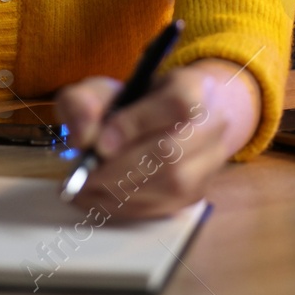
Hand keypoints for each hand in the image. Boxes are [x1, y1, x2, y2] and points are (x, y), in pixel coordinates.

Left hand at [54, 58, 260, 218]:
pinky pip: (165, 207)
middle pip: (173, 153)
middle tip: (83, 175)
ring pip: (171, 185)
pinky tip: (98, 199)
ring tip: (84, 189)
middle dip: (121, 169)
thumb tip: (82, 138)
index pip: (175, 105)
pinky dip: (126, 207)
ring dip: (121, 192)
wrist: (182, 119)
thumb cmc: (139, 101)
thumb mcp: (107, 88)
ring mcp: (209, 163)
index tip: (100, 144)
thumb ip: (84, 103)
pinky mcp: (197, 192)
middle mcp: (212, 126)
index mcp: (193, 88)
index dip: (137, 124)